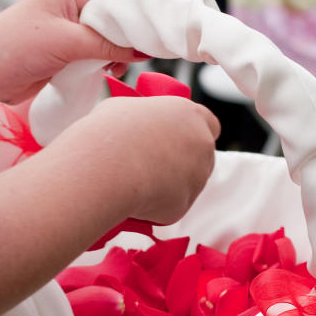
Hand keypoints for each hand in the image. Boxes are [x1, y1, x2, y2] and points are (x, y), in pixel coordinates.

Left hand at [0, 0, 149, 111]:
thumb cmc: (10, 47)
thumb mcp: (67, 43)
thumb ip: (108, 44)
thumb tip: (143, 49)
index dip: (140, 9)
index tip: (156, 30)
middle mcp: (74, 4)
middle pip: (120, 14)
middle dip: (132, 34)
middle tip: (139, 53)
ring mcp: (72, 27)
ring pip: (113, 36)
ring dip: (120, 52)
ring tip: (116, 66)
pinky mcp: (70, 49)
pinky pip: (101, 52)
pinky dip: (109, 62)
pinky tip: (106, 72)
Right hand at [58, 95, 220, 224]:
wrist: (105, 166)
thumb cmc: (110, 131)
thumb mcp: (126, 109)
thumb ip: (147, 119)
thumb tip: (140, 127)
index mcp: (191, 116)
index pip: (210, 125)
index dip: (193, 133)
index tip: (178, 140)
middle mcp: (202, 145)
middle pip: (201, 157)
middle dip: (182, 163)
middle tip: (152, 165)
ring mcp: (197, 177)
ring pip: (186, 184)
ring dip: (168, 185)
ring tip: (134, 180)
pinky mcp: (184, 205)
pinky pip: (170, 207)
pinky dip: (155, 206)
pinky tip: (133, 197)